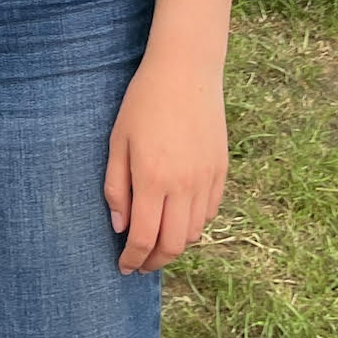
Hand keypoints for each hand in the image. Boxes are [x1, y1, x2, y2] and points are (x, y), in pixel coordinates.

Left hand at [103, 45, 227, 273]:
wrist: (186, 71)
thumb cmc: (144, 102)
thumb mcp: (118, 140)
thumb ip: (116, 187)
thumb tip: (120, 228)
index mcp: (152, 178)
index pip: (144, 238)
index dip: (132, 259)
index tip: (123, 267)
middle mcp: (183, 185)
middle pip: (173, 246)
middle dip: (154, 262)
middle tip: (140, 264)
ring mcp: (206, 179)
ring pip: (194, 233)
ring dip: (175, 246)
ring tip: (158, 242)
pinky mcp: (221, 171)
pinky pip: (210, 213)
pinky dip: (194, 225)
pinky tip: (179, 218)